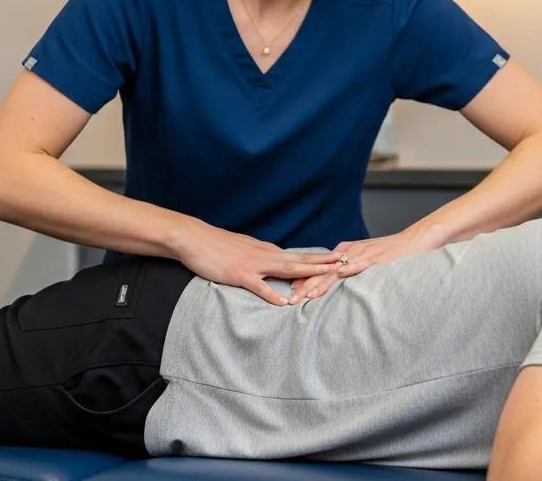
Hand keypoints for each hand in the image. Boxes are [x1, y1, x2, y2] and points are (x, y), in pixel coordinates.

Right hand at [169, 223, 339, 305]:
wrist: (194, 238)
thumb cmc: (217, 246)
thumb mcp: (244, 249)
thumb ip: (260, 257)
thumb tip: (274, 263)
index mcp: (267, 251)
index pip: (298, 256)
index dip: (320, 258)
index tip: (339, 259)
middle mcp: (265, 255)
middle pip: (301, 259)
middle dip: (325, 262)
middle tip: (347, 262)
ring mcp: (254, 264)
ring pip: (287, 269)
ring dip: (309, 273)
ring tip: (328, 276)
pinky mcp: (239, 274)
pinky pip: (259, 285)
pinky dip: (273, 294)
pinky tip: (285, 303)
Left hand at [289, 227, 442, 300]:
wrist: (415, 240)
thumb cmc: (391, 254)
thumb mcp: (366, 262)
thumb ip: (350, 271)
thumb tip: (335, 285)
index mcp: (345, 253)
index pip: (320, 270)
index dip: (304, 282)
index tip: (289, 295)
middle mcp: (350, 252)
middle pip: (323, 271)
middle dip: (306, 286)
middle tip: (290, 301)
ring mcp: (363, 254)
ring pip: (337, 270)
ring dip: (321, 282)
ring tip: (307, 295)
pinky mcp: (377, 257)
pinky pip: (362, 263)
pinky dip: (351, 268)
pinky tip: (341, 274)